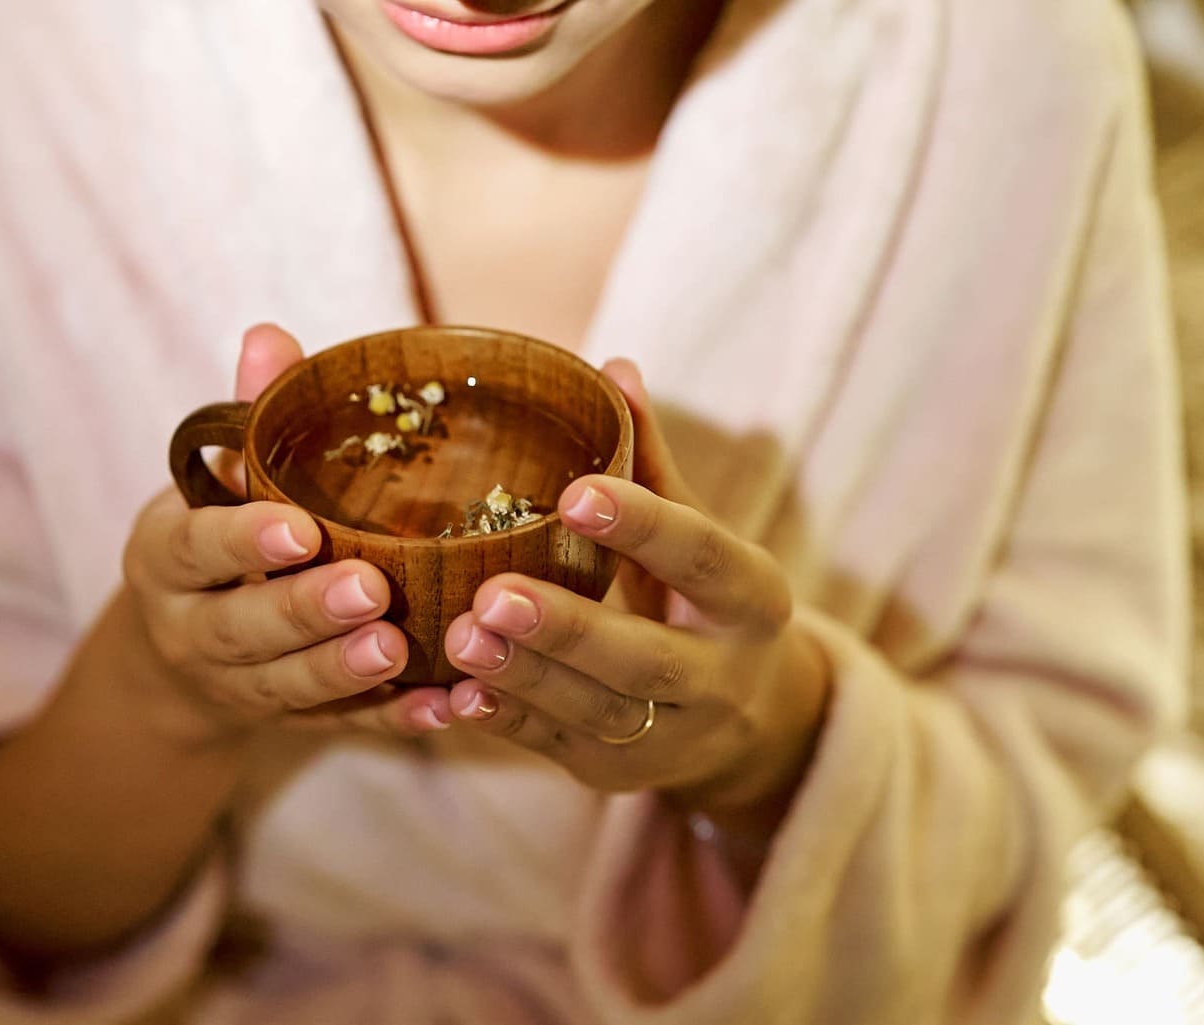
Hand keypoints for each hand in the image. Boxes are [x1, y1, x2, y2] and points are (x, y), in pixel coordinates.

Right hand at [119, 324, 454, 746]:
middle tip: (369, 590)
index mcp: (168, 559)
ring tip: (400, 650)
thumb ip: (249, 415)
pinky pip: (341, 726)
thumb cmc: (219, 534)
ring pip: (287, 689)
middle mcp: (192, 630)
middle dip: (304, 613)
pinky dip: (393, 721)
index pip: (195, 549)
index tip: (298, 528)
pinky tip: (445, 708)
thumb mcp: (218, 477)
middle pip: (242, 630)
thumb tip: (271, 335)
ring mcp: (239, 686)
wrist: (186, 648)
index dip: (243, 540)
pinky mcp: (290, 724)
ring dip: (344, 672)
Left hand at [442, 360, 829, 814]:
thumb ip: (652, 462)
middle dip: (568, 628)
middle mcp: (721, 676)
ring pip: (595, 711)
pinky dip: (503, 722)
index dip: (643, 526)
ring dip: (524, 677)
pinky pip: (554, 747)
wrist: (747, 726)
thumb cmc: (701, 602)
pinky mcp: (615, 771)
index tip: (578, 492)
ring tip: (460, 638)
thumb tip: (613, 366)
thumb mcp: (698, 538)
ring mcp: (670, 735)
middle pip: (643, 657)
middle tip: (494, 593)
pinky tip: (453, 695)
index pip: (701, 558)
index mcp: (750, 599)